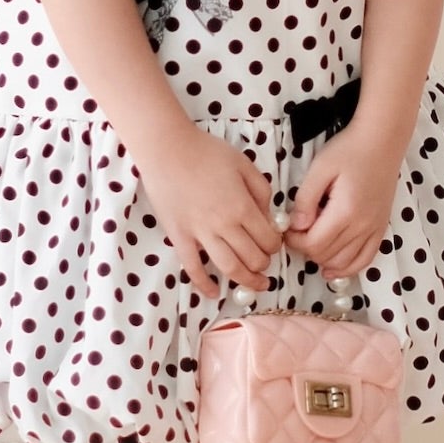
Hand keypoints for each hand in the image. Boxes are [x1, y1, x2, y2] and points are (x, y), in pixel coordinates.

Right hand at [140, 126, 283, 300]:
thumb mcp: (244, 164)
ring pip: (229, 268)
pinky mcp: (180, 237)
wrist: (167, 149)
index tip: (274, 244)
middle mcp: (224, 225)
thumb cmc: (206, 152)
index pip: (268, 240)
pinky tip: (213, 293)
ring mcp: (200, 233)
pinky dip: (204, 284)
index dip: (276, 246)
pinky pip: (192, 268)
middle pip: (252, 258)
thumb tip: (268, 215)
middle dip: (264, 265)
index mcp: (243, 207)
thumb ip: (261, 190)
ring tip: (255, 284)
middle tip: (265, 264)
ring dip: (245, 280)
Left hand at [283, 130, 401, 278]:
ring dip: (323, 259)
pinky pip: (365, 260)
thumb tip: (296, 226)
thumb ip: (305, 199)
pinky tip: (331, 269)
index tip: (287, 229)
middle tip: (296, 232)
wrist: (382, 140)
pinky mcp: (381, 229)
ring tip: (311, 243)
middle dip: (305, 249)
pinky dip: (347, 269)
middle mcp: (363, 225)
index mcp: (346, 211)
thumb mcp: (320, 168)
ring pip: (344, 262)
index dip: (295, 242)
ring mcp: (375, 229)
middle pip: (327, 255)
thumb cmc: (349, 150)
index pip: (314, 244)